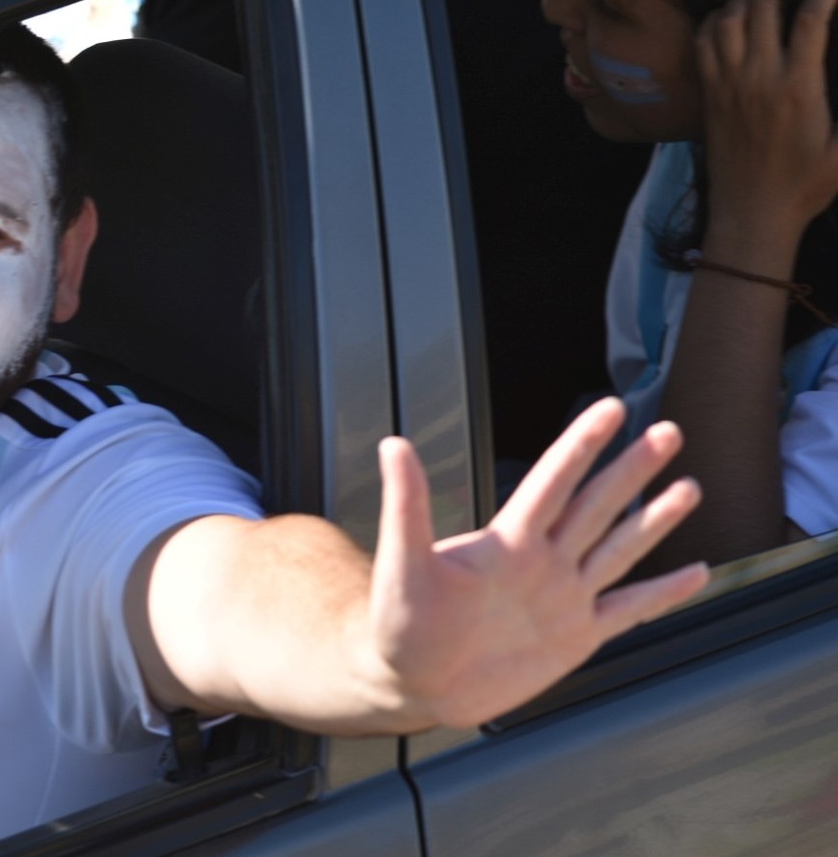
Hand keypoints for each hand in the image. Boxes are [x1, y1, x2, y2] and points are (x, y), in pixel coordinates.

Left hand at [367, 397, 707, 729]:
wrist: (410, 683)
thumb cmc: (398, 622)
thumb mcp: (402, 560)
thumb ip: (407, 504)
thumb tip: (393, 444)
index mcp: (507, 540)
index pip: (553, 480)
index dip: (582, 444)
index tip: (610, 407)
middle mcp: (542, 562)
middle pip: (597, 504)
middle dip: (632, 469)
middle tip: (668, 431)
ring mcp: (563, 598)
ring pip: (619, 549)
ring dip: (654, 520)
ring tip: (689, 487)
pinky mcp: (575, 638)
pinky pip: (629, 611)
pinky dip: (663, 594)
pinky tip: (697, 573)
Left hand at [697, 0, 837, 250]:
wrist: (751, 215)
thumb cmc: (806, 186)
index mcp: (799, 86)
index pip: (812, 17)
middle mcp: (758, 77)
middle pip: (761, 6)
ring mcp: (727, 84)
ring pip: (726, 19)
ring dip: (743, 1)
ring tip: (758, 0)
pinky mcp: (708, 95)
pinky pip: (702, 44)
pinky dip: (714, 24)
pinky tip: (729, 24)